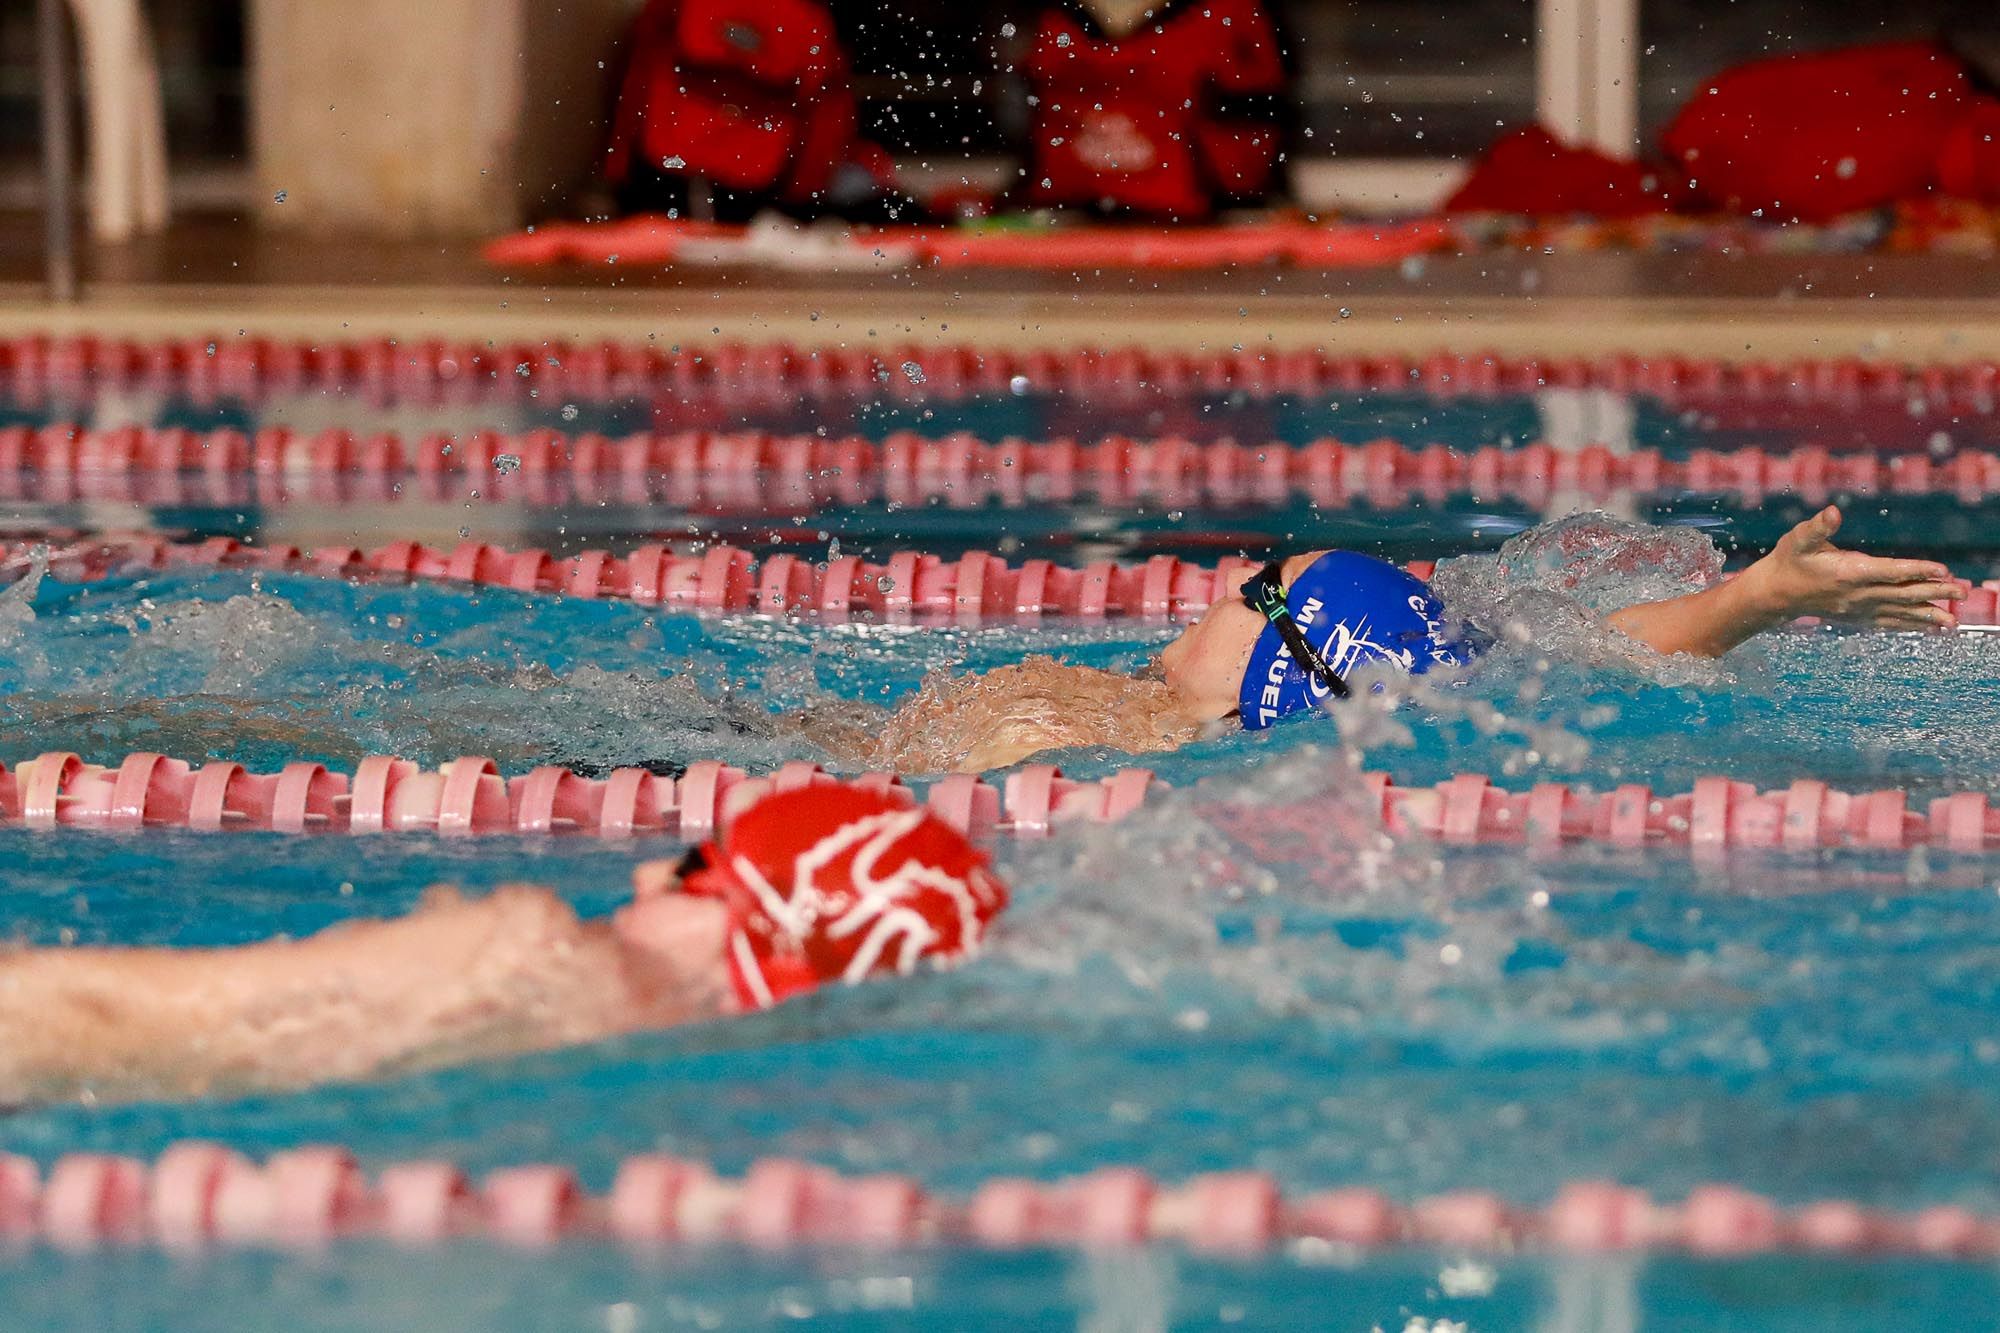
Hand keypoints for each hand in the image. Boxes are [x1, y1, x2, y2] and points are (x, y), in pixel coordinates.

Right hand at [1745, 506, 1962, 629]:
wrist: (1774, 592)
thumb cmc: (1788, 560)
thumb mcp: (1798, 538)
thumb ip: (1818, 527)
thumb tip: (1833, 512)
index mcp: (1848, 573)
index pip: (1890, 572)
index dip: (1918, 570)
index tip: (1944, 570)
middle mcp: (1857, 594)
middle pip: (1903, 594)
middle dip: (1935, 593)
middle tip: (1964, 592)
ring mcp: (1858, 608)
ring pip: (1899, 612)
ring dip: (1928, 615)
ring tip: (1953, 622)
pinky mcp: (1857, 616)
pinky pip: (1888, 622)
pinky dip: (1910, 624)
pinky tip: (1930, 627)